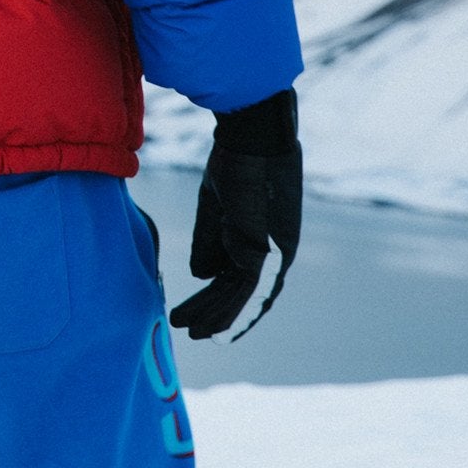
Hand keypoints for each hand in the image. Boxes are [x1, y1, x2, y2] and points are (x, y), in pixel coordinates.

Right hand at [169, 89, 300, 340]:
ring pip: (242, 296)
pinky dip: (227, 312)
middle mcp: (277, 251)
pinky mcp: (265, 251)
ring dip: (216, 317)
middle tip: (191, 330)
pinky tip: (207, 327)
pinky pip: (244, 290)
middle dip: (217, 312)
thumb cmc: (237, 160)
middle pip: (243, 291)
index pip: (247, 278)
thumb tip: (201, 275)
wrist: (254, 134)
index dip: (226, 298)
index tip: (203, 313)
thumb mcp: (216, 206)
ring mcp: (274, 253)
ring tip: (190, 332)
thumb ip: (209, 241)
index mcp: (268, 238)